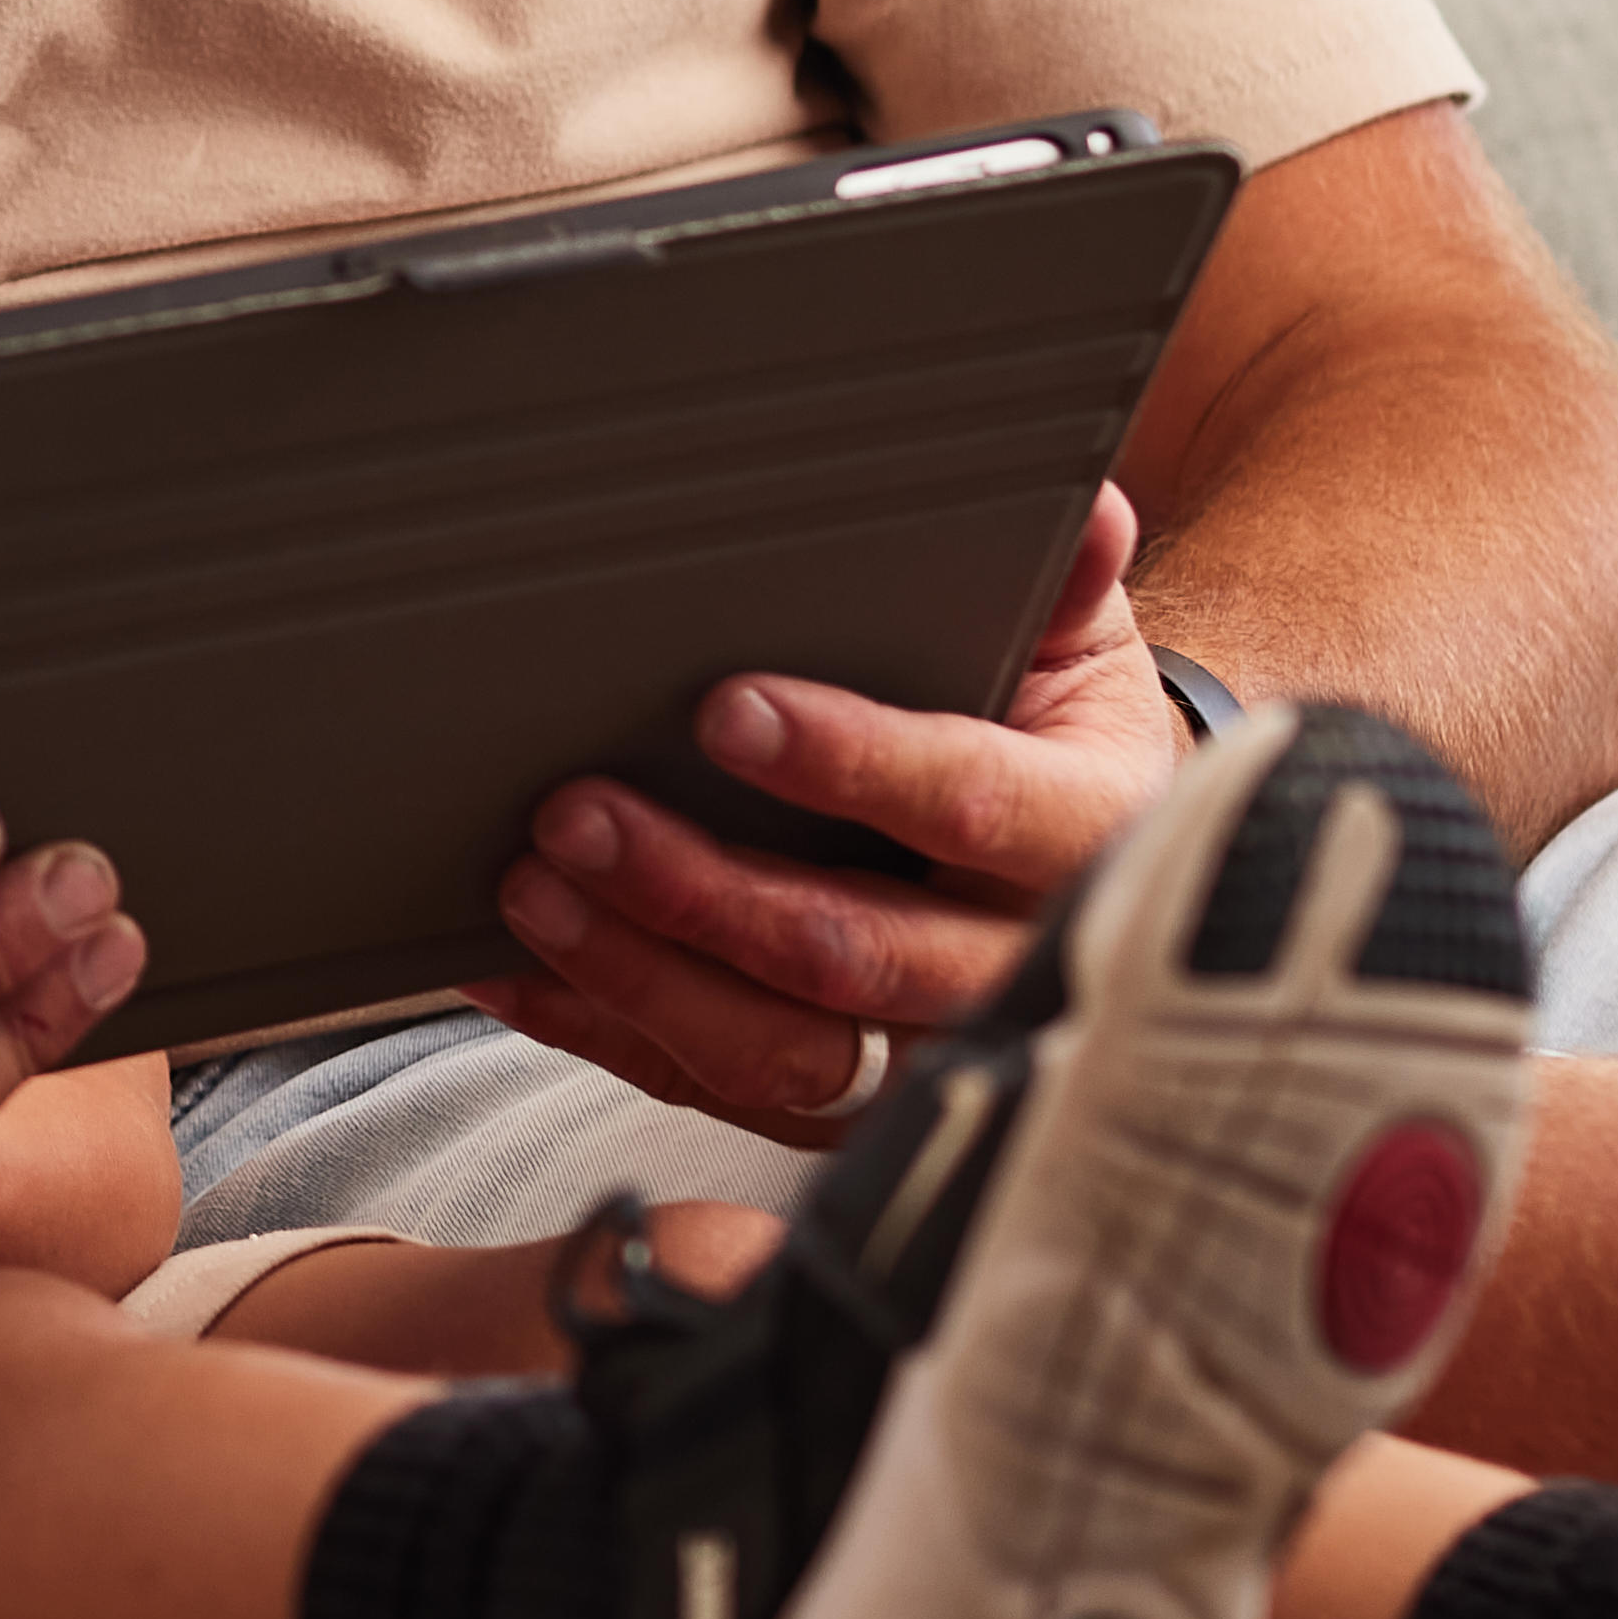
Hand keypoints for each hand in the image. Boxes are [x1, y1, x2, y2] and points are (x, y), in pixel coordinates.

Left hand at [462, 488, 1194, 1142]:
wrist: (1083, 874)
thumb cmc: (1056, 741)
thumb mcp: (1077, 653)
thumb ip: (1063, 588)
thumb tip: (1089, 515)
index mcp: (1094, 838)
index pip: (975, 809)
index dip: (853, 765)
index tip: (729, 713)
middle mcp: (1019, 965)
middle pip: (856, 957)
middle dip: (704, 891)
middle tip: (581, 814)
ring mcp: (932, 1053)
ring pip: (783, 1051)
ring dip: (645, 974)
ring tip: (538, 891)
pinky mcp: (850, 1103)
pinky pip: (716, 1090)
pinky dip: (607, 1030)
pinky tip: (523, 970)